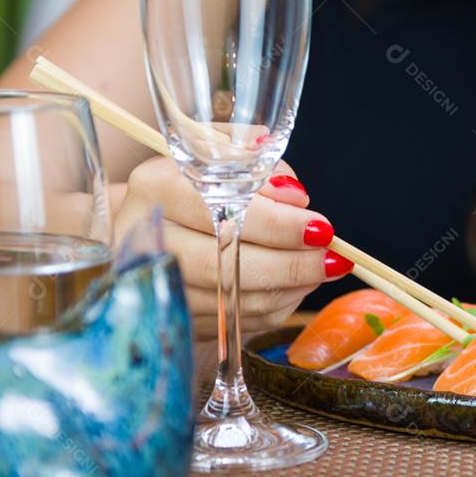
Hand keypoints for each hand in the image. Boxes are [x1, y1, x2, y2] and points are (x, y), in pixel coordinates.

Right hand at [111, 156, 351, 338]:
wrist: (143, 221)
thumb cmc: (193, 183)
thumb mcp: (222, 155)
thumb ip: (259, 165)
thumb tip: (296, 196)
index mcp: (156, 188)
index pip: (223, 209)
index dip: (278, 223)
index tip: (320, 227)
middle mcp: (148, 240)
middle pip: (227, 264)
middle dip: (292, 263)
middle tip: (332, 258)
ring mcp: (156, 286)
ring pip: (236, 300)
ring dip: (291, 287)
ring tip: (324, 269)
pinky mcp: (176, 317)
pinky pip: (237, 321)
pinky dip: (276, 304)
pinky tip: (296, 285)